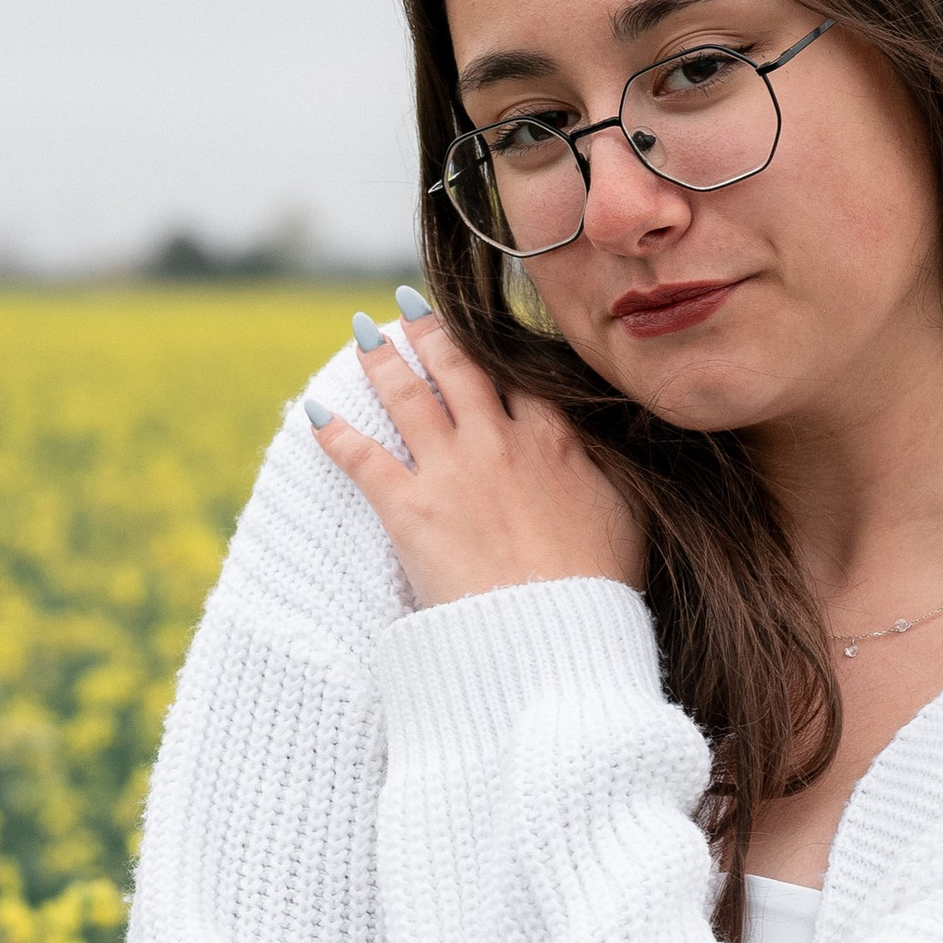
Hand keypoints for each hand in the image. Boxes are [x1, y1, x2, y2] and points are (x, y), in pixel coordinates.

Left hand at [306, 303, 642, 610]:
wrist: (553, 634)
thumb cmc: (597, 589)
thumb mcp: (627, 517)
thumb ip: (612, 470)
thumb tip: (619, 443)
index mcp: (554, 442)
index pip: (522, 377)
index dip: (498, 348)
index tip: (482, 331)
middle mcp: (498, 442)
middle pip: (459, 369)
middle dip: (430, 332)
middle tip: (408, 307)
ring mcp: (451, 471)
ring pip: (408, 396)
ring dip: (381, 360)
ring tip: (363, 335)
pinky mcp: (410, 509)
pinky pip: (363, 458)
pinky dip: (335, 433)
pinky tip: (314, 413)